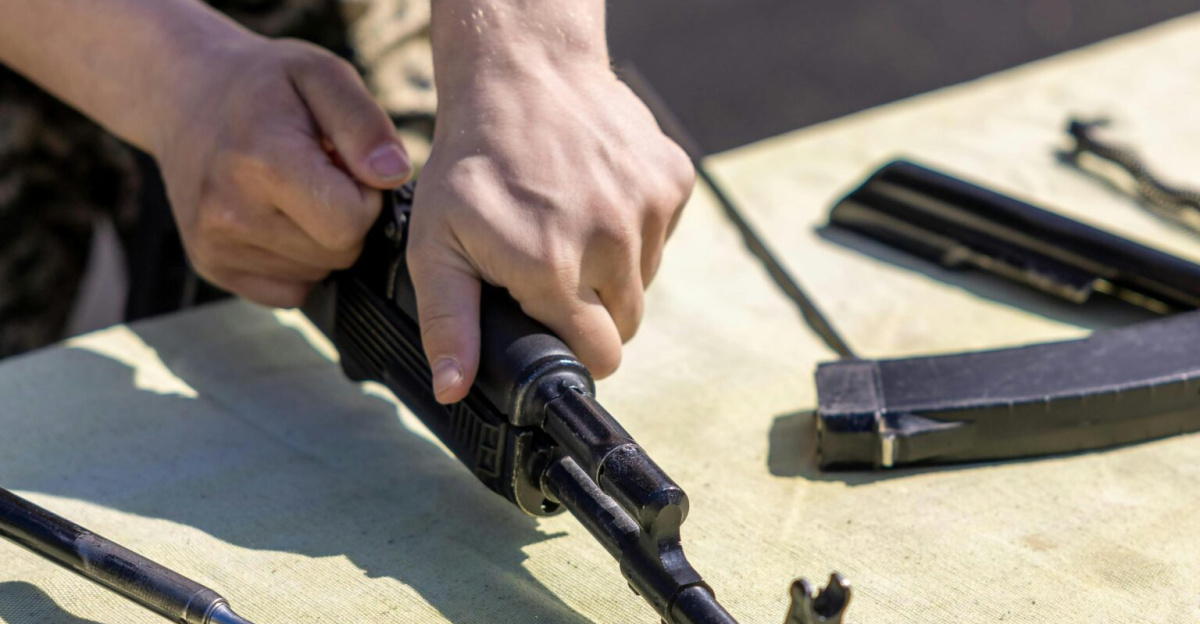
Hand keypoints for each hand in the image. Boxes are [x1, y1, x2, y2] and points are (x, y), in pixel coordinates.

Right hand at [153, 34, 411, 306]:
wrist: (183, 94)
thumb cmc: (265, 84)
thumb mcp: (322, 75)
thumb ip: (365, 125)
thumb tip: (393, 175)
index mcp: (261, 161)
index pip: (351, 222)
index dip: (365, 197)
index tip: (345, 165)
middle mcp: (229, 211)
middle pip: (338, 253)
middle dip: (345, 217)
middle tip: (319, 175)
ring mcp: (215, 246)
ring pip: (317, 273)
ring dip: (320, 238)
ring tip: (292, 190)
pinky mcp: (211, 266)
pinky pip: (289, 291)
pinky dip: (296, 261)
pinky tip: (277, 216)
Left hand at [409, 62, 694, 402]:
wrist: (523, 74)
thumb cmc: (473, 162)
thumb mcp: (437, 243)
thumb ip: (448, 322)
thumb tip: (454, 389)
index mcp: (554, 270)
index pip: (599, 355)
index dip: (575, 349)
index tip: (554, 326)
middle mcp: (612, 243)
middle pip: (627, 324)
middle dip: (595, 312)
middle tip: (554, 271)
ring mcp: (649, 208)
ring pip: (645, 278)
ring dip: (615, 268)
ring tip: (571, 226)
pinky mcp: (673, 180)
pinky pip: (663, 233)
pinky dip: (635, 225)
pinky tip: (596, 196)